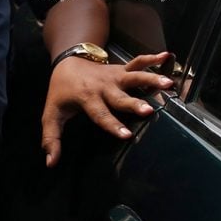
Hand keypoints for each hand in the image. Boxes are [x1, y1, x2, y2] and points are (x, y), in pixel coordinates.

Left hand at [40, 52, 174, 166]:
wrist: (67, 62)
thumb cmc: (61, 92)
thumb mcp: (51, 115)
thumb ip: (51, 139)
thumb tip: (51, 163)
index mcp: (87, 98)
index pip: (101, 114)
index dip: (113, 125)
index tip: (127, 135)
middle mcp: (103, 86)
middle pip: (121, 97)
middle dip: (135, 104)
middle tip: (148, 110)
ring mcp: (114, 76)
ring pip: (134, 77)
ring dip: (151, 79)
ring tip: (168, 83)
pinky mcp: (121, 69)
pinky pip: (138, 62)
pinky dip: (152, 58)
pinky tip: (166, 56)